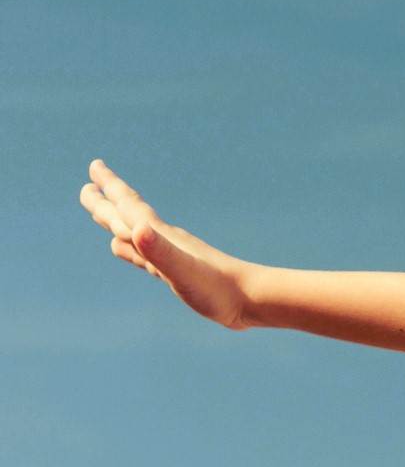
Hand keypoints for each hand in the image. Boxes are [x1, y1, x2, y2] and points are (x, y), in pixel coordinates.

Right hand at [79, 160, 258, 329]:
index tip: (95, 165)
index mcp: (162, 237)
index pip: (129, 206)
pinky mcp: (180, 274)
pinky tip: (132, 249)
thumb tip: (136, 228)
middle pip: (128, 216)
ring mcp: (173, 257)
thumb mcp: (184, 271)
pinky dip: (134, 249)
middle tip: (89, 186)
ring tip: (105, 214)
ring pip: (136, 235)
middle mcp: (165, 242)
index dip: (110, 188)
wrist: (253, 301)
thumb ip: (160, 251)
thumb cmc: (219, 289)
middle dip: (106, 202)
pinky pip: (148, 256)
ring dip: (117, 222)